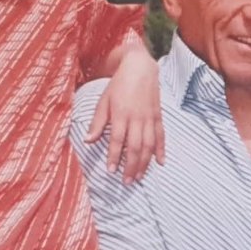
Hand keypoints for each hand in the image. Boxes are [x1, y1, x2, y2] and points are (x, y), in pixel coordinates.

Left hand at [85, 49, 164, 182]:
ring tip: (140, 176)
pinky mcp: (158, 117)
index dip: (113, 157)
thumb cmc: (119, 84)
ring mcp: (150, 118)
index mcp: (121, 114)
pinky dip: (161, 150)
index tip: (110, 171)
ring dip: (144, 162)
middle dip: (131, 166)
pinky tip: (160, 162)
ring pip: (149, 145)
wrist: (141, 67)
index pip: (117, 140)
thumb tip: (88, 140)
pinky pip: (161, 136)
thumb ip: (97, 122)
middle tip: (127, 182)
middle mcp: (137, 118)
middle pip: (135, 147)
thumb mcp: (103, 101)